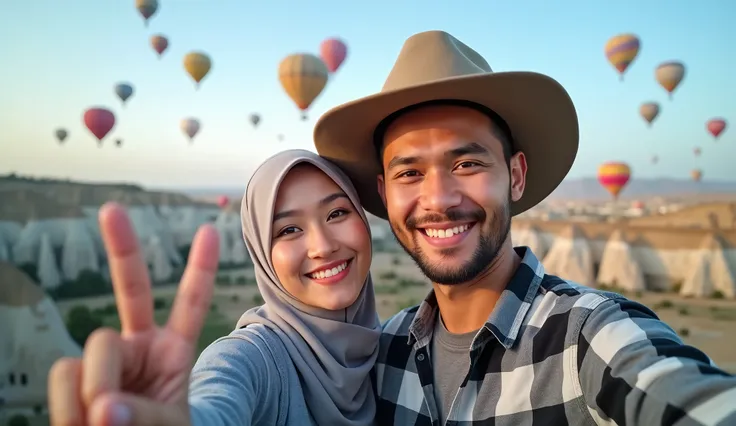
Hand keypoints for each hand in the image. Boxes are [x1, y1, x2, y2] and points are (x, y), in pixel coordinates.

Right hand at [48, 202, 218, 425]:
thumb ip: (145, 415)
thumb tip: (103, 406)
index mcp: (172, 351)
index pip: (190, 305)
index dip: (200, 269)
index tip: (208, 231)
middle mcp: (138, 346)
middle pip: (131, 289)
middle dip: (123, 246)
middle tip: (111, 208)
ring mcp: (105, 359)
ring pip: (96, 346)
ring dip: (98, 386)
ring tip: (103, 425)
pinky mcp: (72, 377)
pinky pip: (64, 376)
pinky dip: (69, 406)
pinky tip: (79, 424)